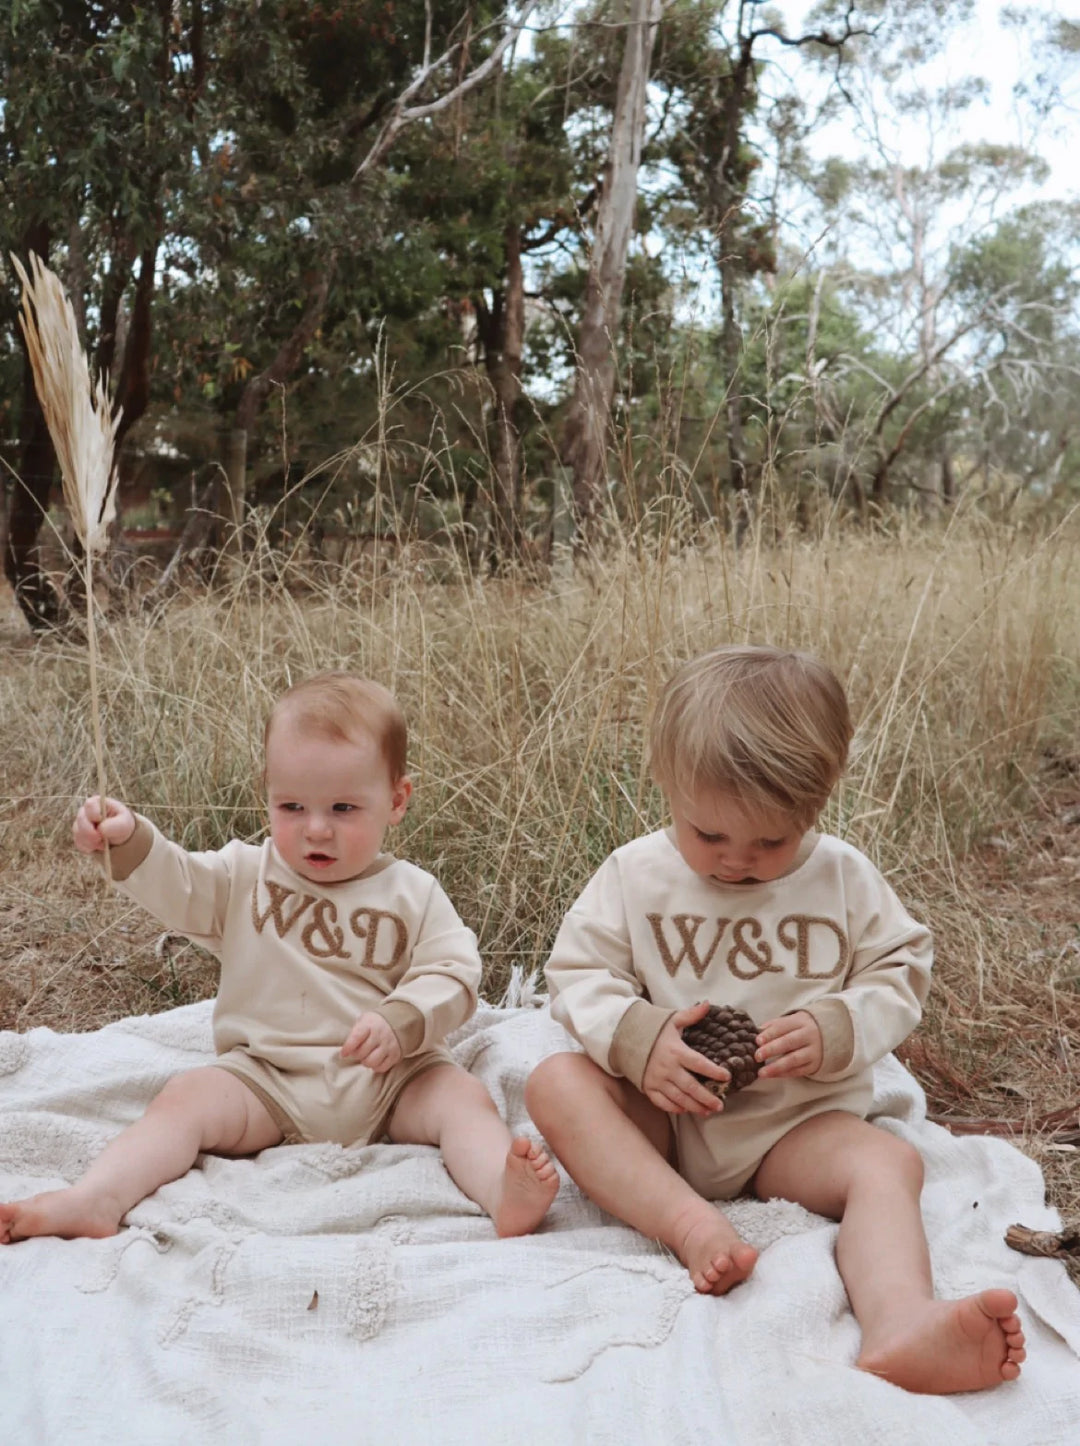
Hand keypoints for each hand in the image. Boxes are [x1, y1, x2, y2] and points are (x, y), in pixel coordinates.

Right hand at [73, 796, 135, 853]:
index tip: (100, 820)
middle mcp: (86, 812)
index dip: (93, 814)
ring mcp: (80, 825)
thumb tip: (101, 829)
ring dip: (91, 841)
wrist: (120, 837)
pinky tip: (98, 846)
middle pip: (81, 819)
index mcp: (97, 803)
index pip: (90, 804)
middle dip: (90, 831)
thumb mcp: (124, 823)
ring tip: (104, 844)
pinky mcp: (79, 837)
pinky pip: (79, 844)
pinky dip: (89, 848)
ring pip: (78, 833)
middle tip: (100, 839)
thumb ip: (115, 824)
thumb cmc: (122, 824)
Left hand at [341, 1012, 401, 1072]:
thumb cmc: (376, 1022)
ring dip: (365, 1062)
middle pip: (362, 1053)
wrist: (399, 1020)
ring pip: (371, 1062)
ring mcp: (389, 1045)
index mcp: (370, 1024)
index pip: (356, 1038)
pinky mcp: (395, 1055)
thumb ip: (355, 1032)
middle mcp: (380, 1035)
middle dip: (356, 1054)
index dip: (347, 1048)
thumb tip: (347, 1048)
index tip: (343, 1053)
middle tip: (357, 1052)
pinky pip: (382, 1067)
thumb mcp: (364, 1019)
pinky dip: (376, 1067)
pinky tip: (375, 1060)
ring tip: (366, 1057)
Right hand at [641, 1001, 728, 1115]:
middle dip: (706, 1097)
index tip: (726, 1077)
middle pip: (690, 1086)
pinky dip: (674, 1108)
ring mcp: (656, 1079)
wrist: (625, 1038)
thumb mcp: (672, 1020)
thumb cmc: (653, 1030)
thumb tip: (706, 1004)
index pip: (699, 1063)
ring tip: (708, 1111)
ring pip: (678, 1097)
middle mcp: (667, 1068)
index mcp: (675, 1051)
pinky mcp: (647, 1087)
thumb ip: (690, 1015)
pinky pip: (662, 1102)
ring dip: (694, 1106)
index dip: (713, 1071)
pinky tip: (685, 1110)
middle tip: (720, 1104)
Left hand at [755, 1011, 822, 1078]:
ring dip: (776, 1067)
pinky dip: (784, 1074)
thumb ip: (773, 1026)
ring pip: (794, 1059)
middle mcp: (808, 1035)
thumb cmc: (800, 1028)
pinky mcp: (814, 1064)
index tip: (757, 1041)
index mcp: (800, 1021)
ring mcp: (813, 1051)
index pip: (782, 1026)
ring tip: (761, 1073)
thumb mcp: (790, 1021)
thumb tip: (756, 1032)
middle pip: (789, 1042)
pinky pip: (798, 1071)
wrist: (828, 1035)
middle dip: (771, 1049)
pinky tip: (772, 1075)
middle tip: (757, 1056)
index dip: (769, 1034)